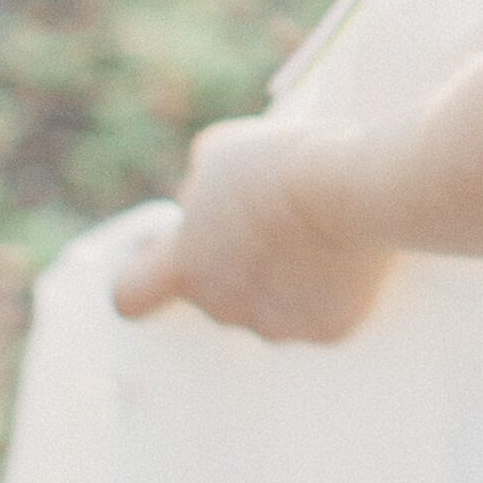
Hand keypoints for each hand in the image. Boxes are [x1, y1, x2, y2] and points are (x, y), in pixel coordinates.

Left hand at [112, 114, 399, 340]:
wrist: (352, 190)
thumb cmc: (278, 164)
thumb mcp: (218, 152)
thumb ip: (199, 189)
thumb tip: (202, 204)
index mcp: (186, 265)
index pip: (129, 297)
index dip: (143, 277)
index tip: (165, 257)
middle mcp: (223, 307)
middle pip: (216, 294)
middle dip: (235, 264)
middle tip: (270, 222)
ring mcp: (276, 325)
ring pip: (270, 308)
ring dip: (282, 279)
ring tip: (313, 234)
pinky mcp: (326, 331)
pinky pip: (319, 312)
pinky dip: (328, 290)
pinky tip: (343, 254)